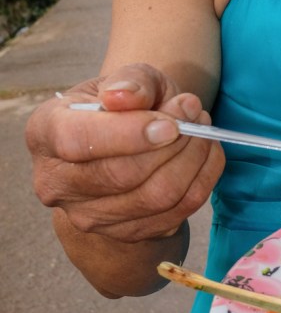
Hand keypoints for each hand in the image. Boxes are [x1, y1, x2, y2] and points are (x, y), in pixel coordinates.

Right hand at [26, 62, 224, 242]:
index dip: (127, 133)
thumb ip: (132, 81)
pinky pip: (178, 211)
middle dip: (172, 144)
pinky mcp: (126, 233)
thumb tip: (125, 96)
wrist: (130, 144)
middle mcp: (56, 182)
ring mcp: (88, 216)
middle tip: (195, 114)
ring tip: (201, 129)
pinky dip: (202, 179)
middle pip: (121, 175)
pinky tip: (204, 154)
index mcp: (45, 133)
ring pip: (155, 197)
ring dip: (192, 160)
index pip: (76, 141)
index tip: (170, 123)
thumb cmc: (126, 105)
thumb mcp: (130, 78)